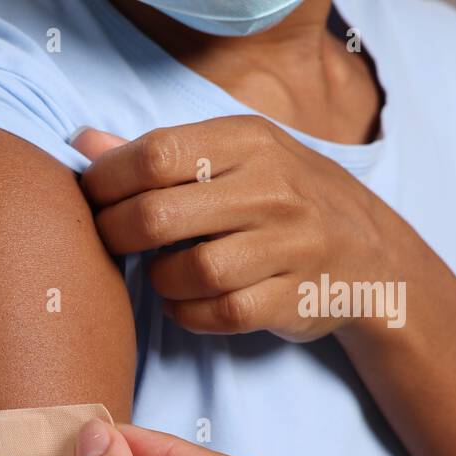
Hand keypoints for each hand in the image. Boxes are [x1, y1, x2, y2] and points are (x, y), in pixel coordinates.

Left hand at [73, 117, 402, 340]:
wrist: (374, 256)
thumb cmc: (282, 199)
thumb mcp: (233, 156)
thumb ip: (158, 154)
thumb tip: (81, 143)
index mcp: (249, 141)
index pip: (155, 154)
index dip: (107, 181)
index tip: (92, 198)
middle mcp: (273, 188)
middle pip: (159, 215)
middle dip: (116, 234)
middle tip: (111, 243)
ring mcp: (290, 245)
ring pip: (192, 271)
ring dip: (159, 279)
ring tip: (160, 274)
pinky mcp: (295, 298)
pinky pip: (221, 314)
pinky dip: (188, 314)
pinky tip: (184, 303)